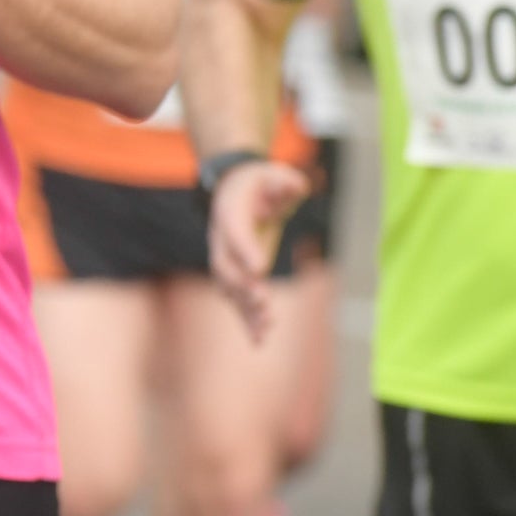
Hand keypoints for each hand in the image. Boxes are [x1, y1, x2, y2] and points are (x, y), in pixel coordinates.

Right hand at [206, 159, 309, 341]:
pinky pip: (238, 299)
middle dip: (243, 286)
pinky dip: (247, 319)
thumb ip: (284, 182)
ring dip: (246, 308)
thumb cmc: (260, 182)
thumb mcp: (275, 175)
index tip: (259, 269)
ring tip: (265, 328)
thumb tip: (294, 186)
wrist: (236, 190)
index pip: (234, 231)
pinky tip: (260, 340)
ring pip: (231, 288)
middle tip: (262, 302)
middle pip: (227, 266)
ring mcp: (226, 258)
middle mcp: (221, 238)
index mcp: (229, 210)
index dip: (245, 250)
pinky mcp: (237, 274)